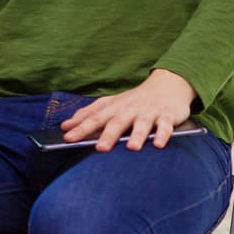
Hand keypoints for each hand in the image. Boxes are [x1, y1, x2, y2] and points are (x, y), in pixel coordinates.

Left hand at [60, 70, 196, 151]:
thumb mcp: (110, 104)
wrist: (167, 85)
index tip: (67, 137)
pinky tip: (158, 144)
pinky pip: (165, 126)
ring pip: (141, 124)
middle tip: (100, 148)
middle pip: (117, 122)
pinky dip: (162, 134)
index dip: (81, 127)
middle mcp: (129, 109)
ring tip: (131, 147)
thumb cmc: (133, 100)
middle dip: (108, 135)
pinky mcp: (167, 116)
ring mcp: (148, 112)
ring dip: (137, 135)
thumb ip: (89, 115)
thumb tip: (66, 127)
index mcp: (114, 107)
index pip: (95, 118)